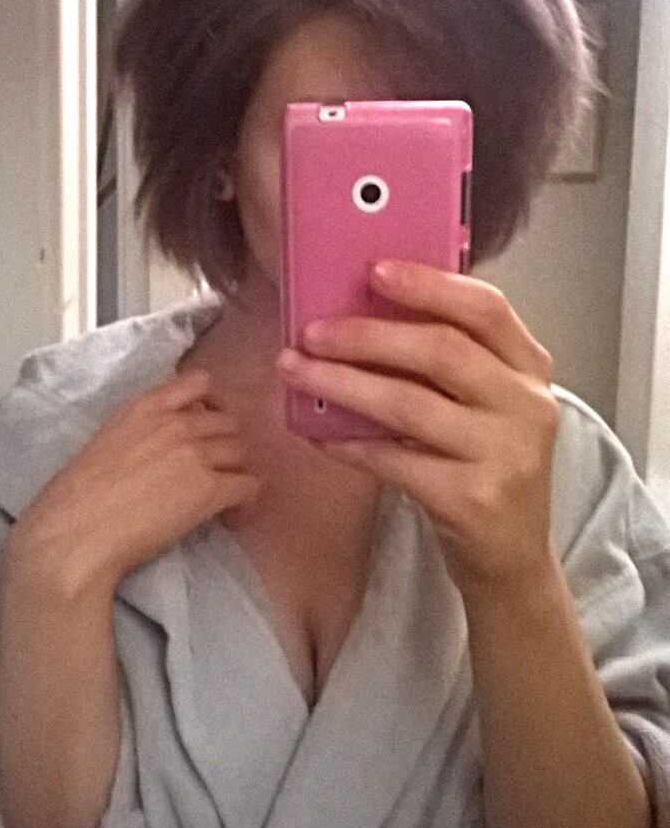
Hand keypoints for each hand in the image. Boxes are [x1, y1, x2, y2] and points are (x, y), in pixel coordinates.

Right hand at [5, 368, 262, 601]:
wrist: (79, 530)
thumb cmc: (79, 494)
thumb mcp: (109, 439)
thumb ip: (143, 431)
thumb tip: (166, 445)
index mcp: (146, 407)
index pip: (198, 383)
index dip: (209, 404)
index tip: (206, 422)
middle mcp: (177, 423)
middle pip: (226, 422)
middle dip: (225, 442)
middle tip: (216, 466)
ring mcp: (197, 455)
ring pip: (241, 451)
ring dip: (235, 469)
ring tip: (223, 490)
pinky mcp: (211, 490)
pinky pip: (249, 485)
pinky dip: (245, 496)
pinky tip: (231, 509)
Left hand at [275, 261, 561, 609]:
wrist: (512, 557)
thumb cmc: (485, 466)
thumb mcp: (486, 404)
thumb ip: (448, 361)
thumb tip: (363, 311)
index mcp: (530, 368)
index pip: (486, 308)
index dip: (429, 285)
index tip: (374, 271)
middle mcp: (526, 406)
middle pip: (441, 351)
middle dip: (367, 336)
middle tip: (313, 331)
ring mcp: (504, 455)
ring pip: (410, 405)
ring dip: (344, 384)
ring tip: (298, 371)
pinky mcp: (473, 499)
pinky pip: (396, 461)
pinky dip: (353, 445)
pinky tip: (322, 436)